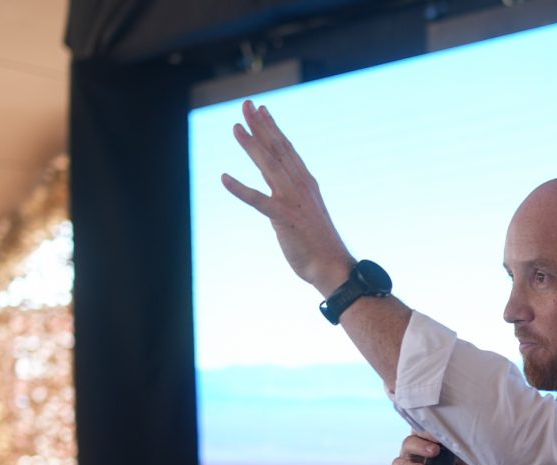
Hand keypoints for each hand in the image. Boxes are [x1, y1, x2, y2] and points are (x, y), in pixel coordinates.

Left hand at [221, 99, 352, 291]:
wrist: (333, 267)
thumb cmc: (320, 245)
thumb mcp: (308, 215)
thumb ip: (295, 201)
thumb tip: (284, 199)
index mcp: (307, 184)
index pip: (287, 150)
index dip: (272, 128)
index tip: (261, 111)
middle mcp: (300, 186)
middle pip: (277, 149)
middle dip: (260, 126)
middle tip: (246, 105)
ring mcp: (292, 200)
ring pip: (268, 166)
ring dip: (251, 145)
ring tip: (235, 128)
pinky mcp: (282, 217)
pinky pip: (257, 200)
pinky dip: (240, 189)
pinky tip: (224, 178)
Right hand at [391, 432, 474, 464]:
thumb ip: (463, 451)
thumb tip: (464, 437)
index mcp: (434, 440)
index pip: (430, 424)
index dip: (435, 423)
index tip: (446, 425)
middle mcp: (419, 445)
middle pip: (417, 431)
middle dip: (427, 434)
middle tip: (439, 440)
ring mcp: (408, 458)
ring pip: (407, 444)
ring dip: (419, 447)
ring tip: (433, 453)